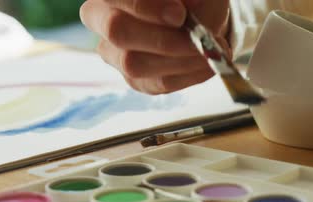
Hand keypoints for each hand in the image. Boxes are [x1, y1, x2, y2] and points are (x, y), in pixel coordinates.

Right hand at [80, 0, 230, 93]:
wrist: (199, 17)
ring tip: (210, 51)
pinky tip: (207, 65)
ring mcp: (115, 54)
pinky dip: (188, 75)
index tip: (179, 14)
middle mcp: (102, 21)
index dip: (145, 7)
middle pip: (118, 32)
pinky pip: (156, 83)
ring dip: (180, 60)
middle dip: (163, 39)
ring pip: (135, 64)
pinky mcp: (135, 79)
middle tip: (197, 39)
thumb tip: (184, 14)